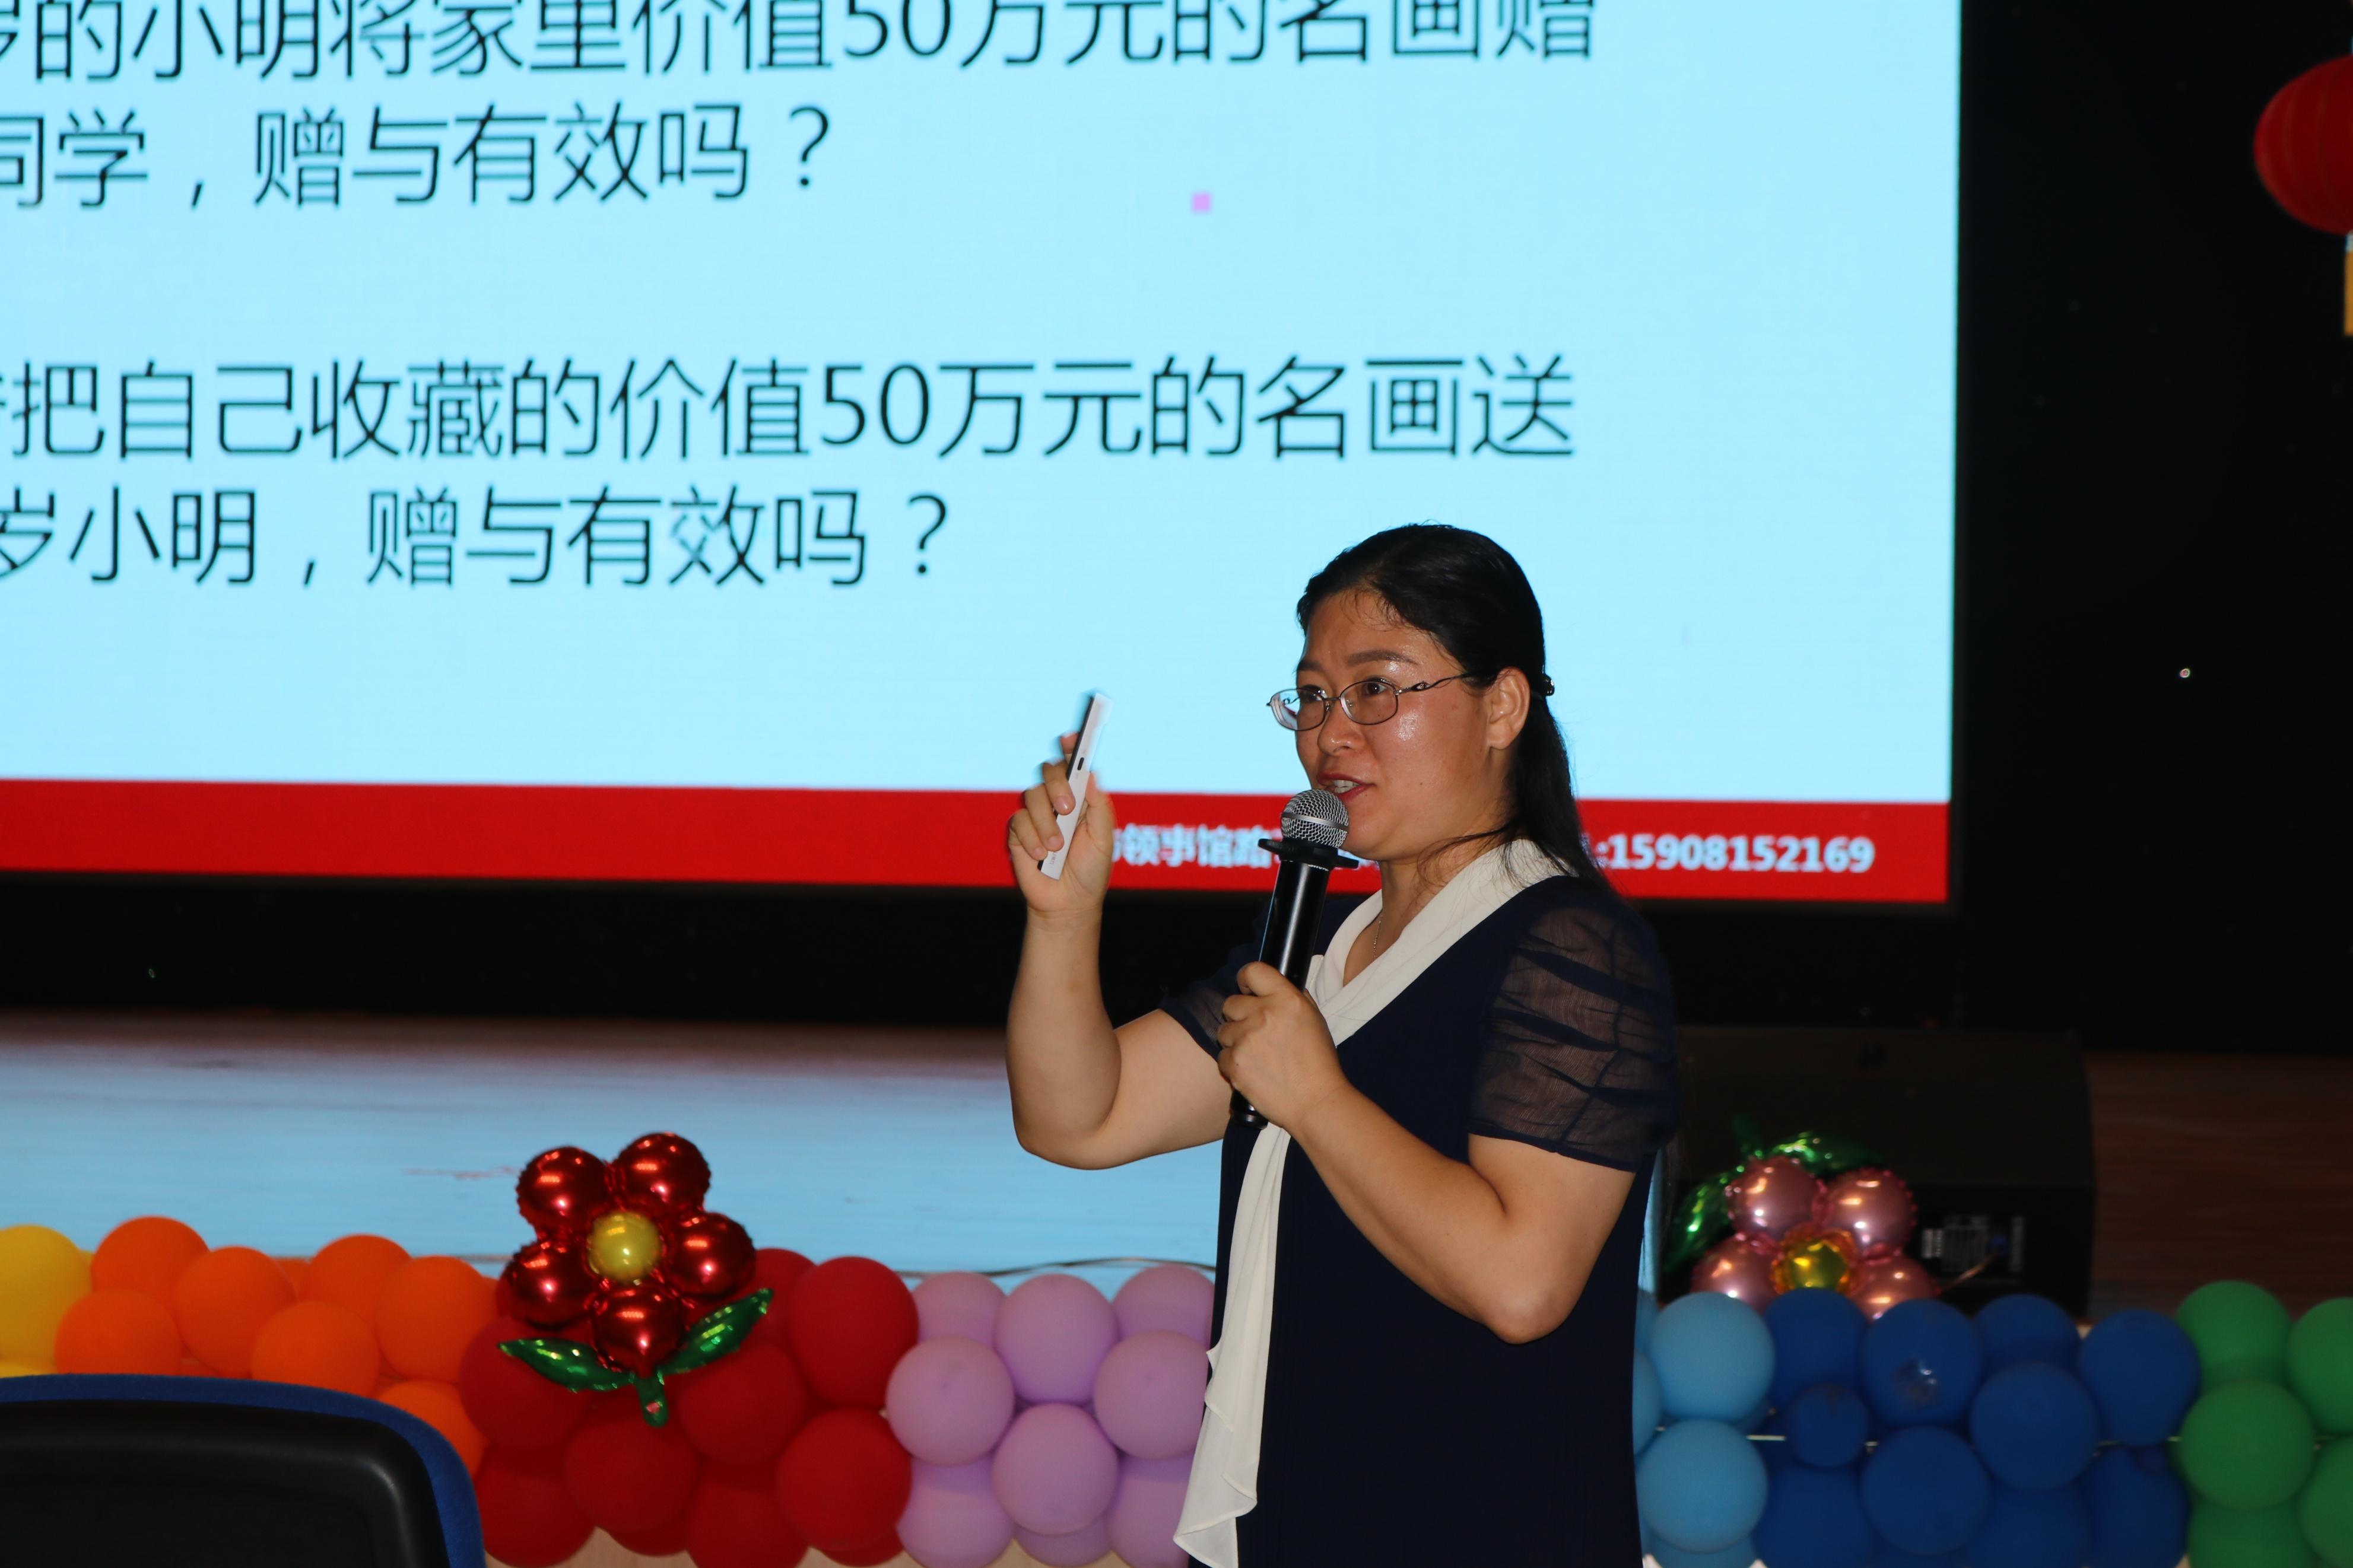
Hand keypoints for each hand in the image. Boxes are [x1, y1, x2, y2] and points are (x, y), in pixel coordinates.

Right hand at [1006, 729, 1117, 919]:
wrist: (1069, 903)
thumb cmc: (1091, 871)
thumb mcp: (1104, 840)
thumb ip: (1099, 807)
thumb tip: (1092, 774)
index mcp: (1081, 798)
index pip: (1073, 765)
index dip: (1071, 747)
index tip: (1072, 737)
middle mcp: (1057, 802)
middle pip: (1049, 771)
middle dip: (1057, 785)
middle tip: (1068, 808)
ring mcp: (1037, 816)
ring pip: (1031, 795)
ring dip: (1046, 822)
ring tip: (1057, 847)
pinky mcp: (1019, 833)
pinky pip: (1017, 821)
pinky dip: (1031, 838)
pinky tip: (1042, 856)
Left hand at [1214, 962, 1349, 1130]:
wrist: (1316, 1102)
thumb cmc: (1319, 1062)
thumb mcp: (1314, 1019)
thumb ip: (1292, 998)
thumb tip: (1271, 986)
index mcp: (1286, 999)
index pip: (1253, 971)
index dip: (1245, 980)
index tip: (1246, 989)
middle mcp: (1264, 1014)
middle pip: (1230, 1003)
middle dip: (1239, 1016)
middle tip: (1255, 1031)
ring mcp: (1247, 1039)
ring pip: (1223, 1031)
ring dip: (1235, 1040)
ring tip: (1257, 1055)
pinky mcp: (1235, 1064)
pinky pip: (1222, 1056)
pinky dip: (1234, 1063)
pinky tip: (1253, 1071)